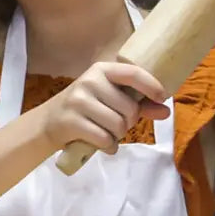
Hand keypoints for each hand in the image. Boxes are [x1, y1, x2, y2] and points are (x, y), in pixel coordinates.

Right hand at [38, 62, 169, 153]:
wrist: (48, 123)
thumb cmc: (86, 109)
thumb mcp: (110, 100)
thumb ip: (138, 104)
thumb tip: (166, 111)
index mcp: (102, 70)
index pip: (133, 73)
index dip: (152, 85)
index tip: (162, 97)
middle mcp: (90, 81)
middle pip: (130, 108)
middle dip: (129, 122)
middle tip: (116, 123)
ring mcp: (79, 100)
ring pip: (119, 125)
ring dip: (118, 135)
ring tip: (106, 132)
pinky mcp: (72, 121)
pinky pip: (105, 139)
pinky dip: (109, 146)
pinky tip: (102, 143)